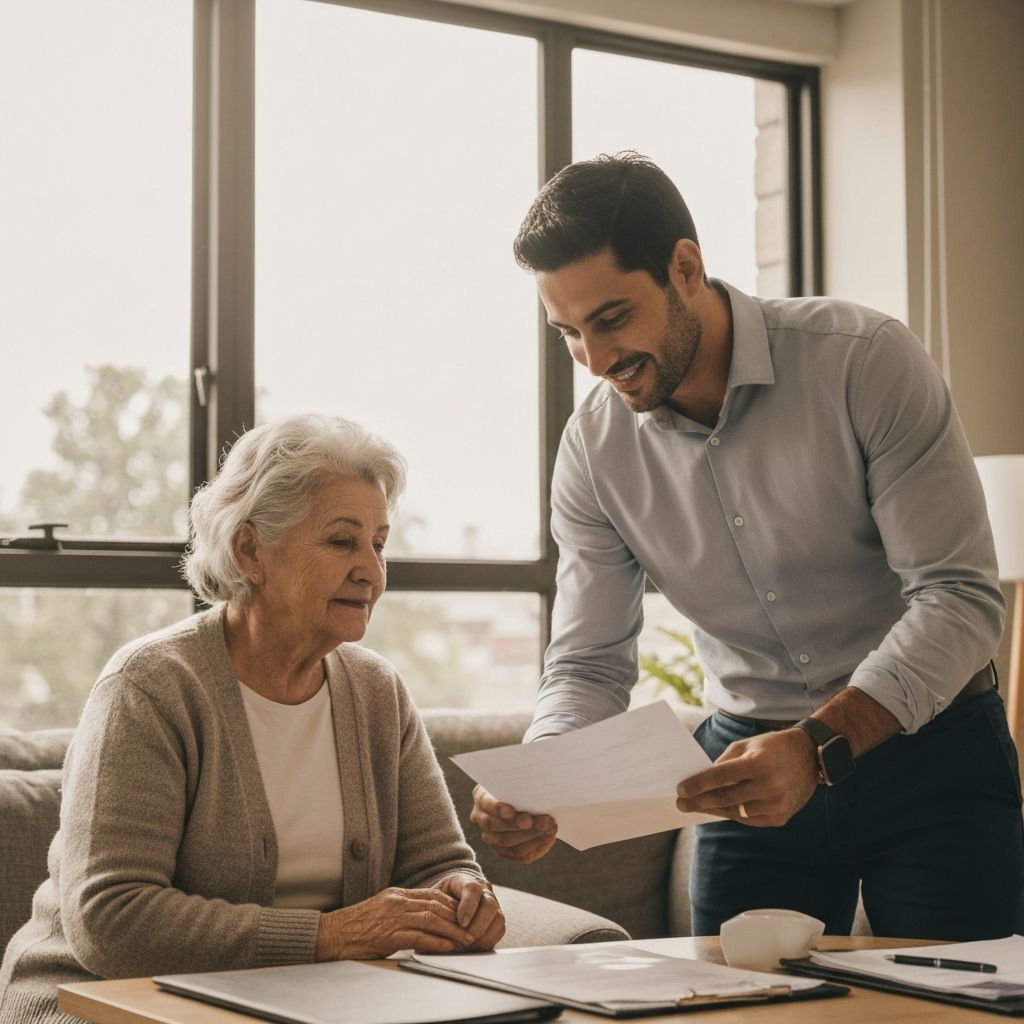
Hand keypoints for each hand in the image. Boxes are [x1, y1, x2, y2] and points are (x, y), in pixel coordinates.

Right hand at [314, 886, 475, 960]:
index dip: (453, 905)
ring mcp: (393, 918)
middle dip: (458, 918)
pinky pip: (418, 937)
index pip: (433, 895)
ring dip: (452, 931)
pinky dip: (436, 942)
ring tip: (465, 940)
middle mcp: (398, 902)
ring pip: (432, 919)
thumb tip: (426, 916)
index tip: (466, 915)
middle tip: (472, 928)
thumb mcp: (383, 909)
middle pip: (437, 905)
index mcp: (398, 894)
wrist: (332, 934)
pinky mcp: (388, 936)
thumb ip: (403, 909)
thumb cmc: (357, 925)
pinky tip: (447, 947)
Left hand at [436, 873, 505, 950]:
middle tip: (466, 939)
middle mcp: (483, 890)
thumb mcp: (432, 901)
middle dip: (478, 925)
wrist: (448, 902)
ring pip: (498, 918)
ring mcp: (493, 904)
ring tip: (469, 946)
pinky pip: (500, 930)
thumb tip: (434, 932)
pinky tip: (475, 947)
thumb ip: (433, 911)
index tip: (461, 922)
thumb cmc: (437, 903)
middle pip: (489, 904)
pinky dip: (488, 940)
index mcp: (465, 881)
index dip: (468, 906)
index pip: (472, 888)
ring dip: (484, 935)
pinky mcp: (497, 919)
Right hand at [469, 785, 557, 862]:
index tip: (511, 811)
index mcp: (481, 797)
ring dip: (533, 837)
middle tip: (544, 821)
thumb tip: (539, 777)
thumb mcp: (516, 778)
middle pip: (497, 826)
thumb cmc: (519, 784)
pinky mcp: (503, 851)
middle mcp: (481, 818)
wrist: (519, 798)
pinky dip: (536, 847)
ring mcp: (490, 837)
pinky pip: (518, 855)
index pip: (487, 804)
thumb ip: (521, 781)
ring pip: (508, 843)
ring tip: (551, 828)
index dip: (498, 808)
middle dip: (521, 825)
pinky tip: (549, 838)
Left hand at [675, 729, 817, 827]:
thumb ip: (724, 762)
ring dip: (714, 810)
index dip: (698, 784)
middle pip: (726, 798)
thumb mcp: (747, 746)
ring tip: (698, 806)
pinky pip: (750, 820)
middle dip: (700, 801)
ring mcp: (777, 804)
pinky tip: (720, 810)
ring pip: (736, 812)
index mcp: (758, 764)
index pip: (721, 777)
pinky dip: (734, 814)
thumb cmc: (772, 747)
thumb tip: (702, 780)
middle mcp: (769, 786)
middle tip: (681, 804)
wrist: (809, 757)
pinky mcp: (781, 817)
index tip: (680, 790)